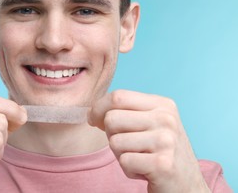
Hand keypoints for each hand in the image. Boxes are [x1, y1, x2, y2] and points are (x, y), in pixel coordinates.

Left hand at [88, 90, 209, 192]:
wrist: (187, 186)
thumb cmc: (160, 153)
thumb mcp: (150, 124)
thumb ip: (126, 112)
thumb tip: (92, 112)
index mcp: (163, 104)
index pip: (118, 96)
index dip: (98, 108)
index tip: (94, 120)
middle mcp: (167, 119)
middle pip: (112, 119)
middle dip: (111, 135)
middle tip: (128, 147)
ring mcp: (166, 141)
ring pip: (115, 141)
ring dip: (121, 155)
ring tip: (140, 159)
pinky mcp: (163, 164)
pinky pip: (124, 161)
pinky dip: (129, 170)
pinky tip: (145, 171)